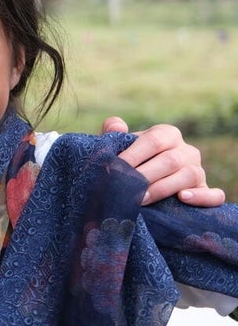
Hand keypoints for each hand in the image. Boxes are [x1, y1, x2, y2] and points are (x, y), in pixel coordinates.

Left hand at [106, 117, 225, 205]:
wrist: (137, 183)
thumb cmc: (126, 161)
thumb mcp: (116, 146)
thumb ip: (112, 133)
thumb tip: (117, 126)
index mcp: (166, 134)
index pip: (153, 141)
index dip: (133, 156)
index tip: (113, 170)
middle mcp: (186, 150)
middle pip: (170, 160)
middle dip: (144, 176)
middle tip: (124, 189)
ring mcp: (198, 170)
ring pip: (189, 175)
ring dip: (163, 188)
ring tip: (141, 199)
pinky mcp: (205, 190)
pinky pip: (214, 194)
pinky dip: (201, 197)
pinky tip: (183, 198)